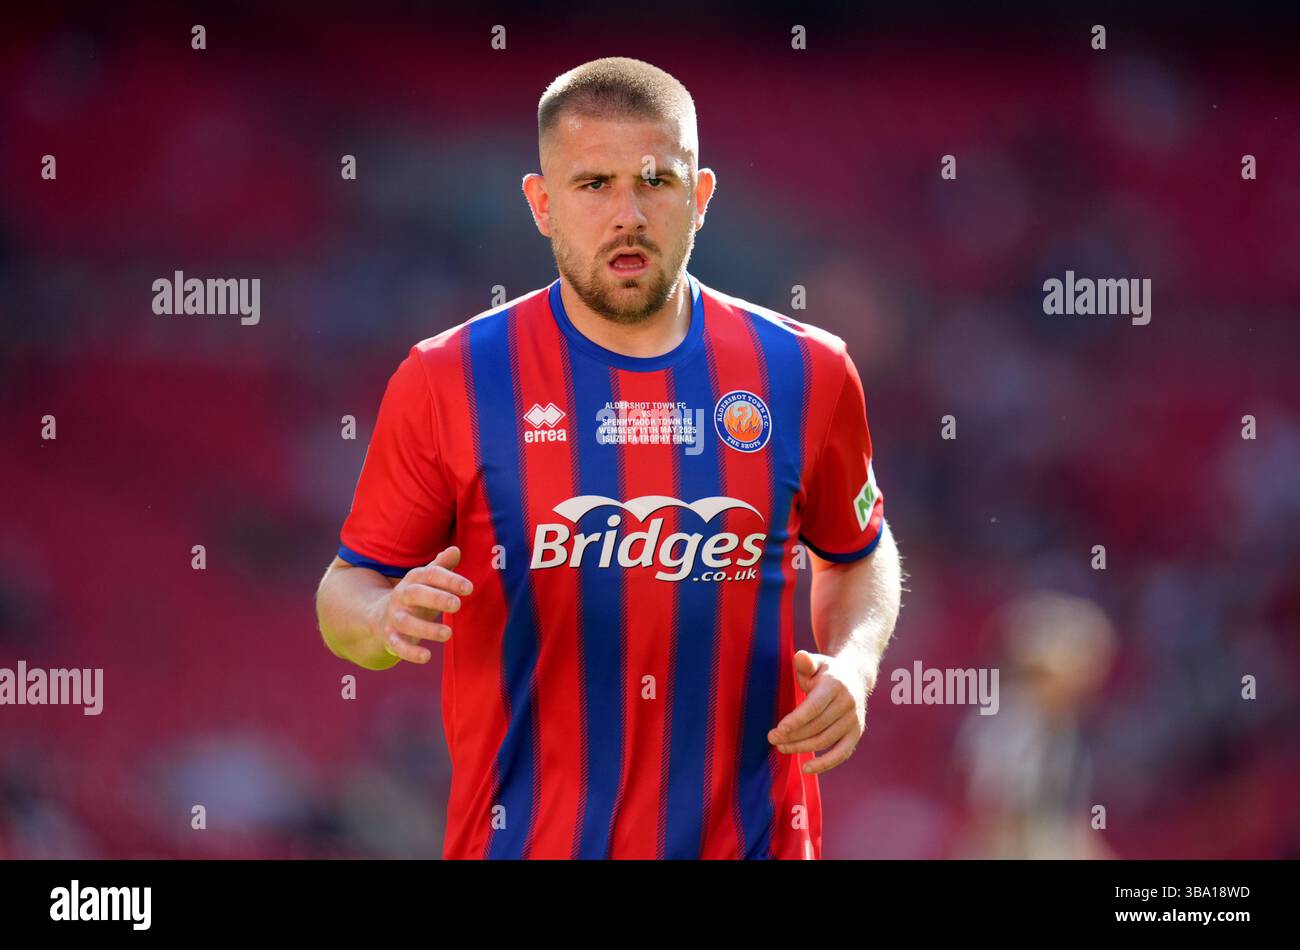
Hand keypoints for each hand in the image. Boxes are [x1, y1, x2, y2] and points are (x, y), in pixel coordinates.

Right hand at [377, 546, 471, 663]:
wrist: (379, 616)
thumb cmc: (416, 596)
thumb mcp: (427, 581)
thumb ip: (442, 567)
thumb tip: (456, 550)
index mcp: (414, 579)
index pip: (431, 575)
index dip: (449, 580)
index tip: (469, 588)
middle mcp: (401, 596)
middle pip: (416, 594)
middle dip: (436, 598)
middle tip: (457, 604)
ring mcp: (394, 617)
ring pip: (406, 622)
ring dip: (427, 628)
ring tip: (448, 633)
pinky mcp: (390, 637)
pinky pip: (398, 645)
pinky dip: (411, 652)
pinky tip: (427, 657)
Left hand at [767, 649, 871, 774]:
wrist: (856, 676)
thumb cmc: (827, 671)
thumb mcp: (817, 662)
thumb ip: (806, 662)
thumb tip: (800, 657)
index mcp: (835, 685)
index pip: (815, 707)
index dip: (797, 720)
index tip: (779, 729)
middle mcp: (847, 703)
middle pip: (817, 726)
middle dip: (792, 735)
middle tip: (772, 738)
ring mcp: (854, 720)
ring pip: (825, 740)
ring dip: (801, 747)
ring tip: (782, 747)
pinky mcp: (856, 733)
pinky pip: (841, 753)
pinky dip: (825, 764)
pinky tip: (806, 768)